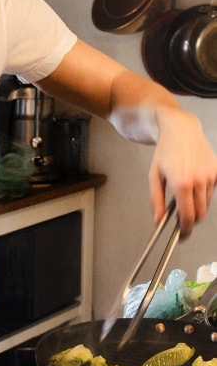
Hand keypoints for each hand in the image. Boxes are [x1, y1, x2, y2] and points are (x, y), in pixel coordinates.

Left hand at [149, 108, 216, 236]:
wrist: (181, 130)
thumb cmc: (165, 151)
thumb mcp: (154, 176)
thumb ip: (156, 200)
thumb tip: (158, 219)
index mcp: (181, 183)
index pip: (188, 217)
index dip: (185, 230)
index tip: (182, 235)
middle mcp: (199, 180)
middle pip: (200, 214)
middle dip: (191, 219)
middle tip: (181, 218)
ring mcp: (210, 175)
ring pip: (206, 203)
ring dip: (197, 204)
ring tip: (184, 192)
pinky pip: (212, 191)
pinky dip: (204, 192)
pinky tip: (194, 182)